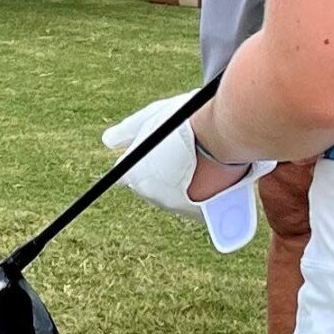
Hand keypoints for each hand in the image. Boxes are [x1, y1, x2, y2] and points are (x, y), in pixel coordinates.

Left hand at [102, 93, 276, 253]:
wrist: (226, 134)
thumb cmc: (188, 121)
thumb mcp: (152, 118)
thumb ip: (128, 131)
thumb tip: (107, 140)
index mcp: (134, 175)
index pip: (128, 176)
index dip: (143, 162)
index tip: (156, 153)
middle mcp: (152, 196)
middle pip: (154, 187)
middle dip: (164, 173)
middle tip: (182, 152)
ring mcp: (178, 207)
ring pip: (176, 197)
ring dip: (184, 184)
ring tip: (201, 161)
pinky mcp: (203, 215)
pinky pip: (199, 205)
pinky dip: (204, 194)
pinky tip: (214, 175)